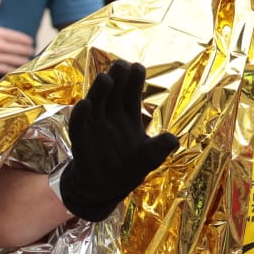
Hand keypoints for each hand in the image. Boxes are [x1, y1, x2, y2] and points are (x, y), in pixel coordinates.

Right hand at [0, 0, 34, 73]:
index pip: (22, 39)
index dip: (29, 41)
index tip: (31, 43)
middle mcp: (0, 47)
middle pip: (23, 51)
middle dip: (29, 52)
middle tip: (31, 53)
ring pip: (18, 62)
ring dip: (25, 62)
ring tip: (28, 62)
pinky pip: (7, 71)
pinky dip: (15, 71)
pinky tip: (18, 71)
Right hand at [58, 60, 179, 222]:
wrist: (105, 189)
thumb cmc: (128, 168)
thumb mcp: (150, 158)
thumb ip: (160, 147)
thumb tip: (174, 139)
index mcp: (128, 117)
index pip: (131, 94)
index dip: (134, 81)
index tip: (138, 66)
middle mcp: (110, 117)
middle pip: (113, 94)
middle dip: (118, 79)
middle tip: (121, 64)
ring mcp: (95, 128)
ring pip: (96, 104)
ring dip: (99, 91)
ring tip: (106, 78)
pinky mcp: (82, 142)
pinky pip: (79, 126)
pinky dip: (80, 115)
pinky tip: (83, 104)